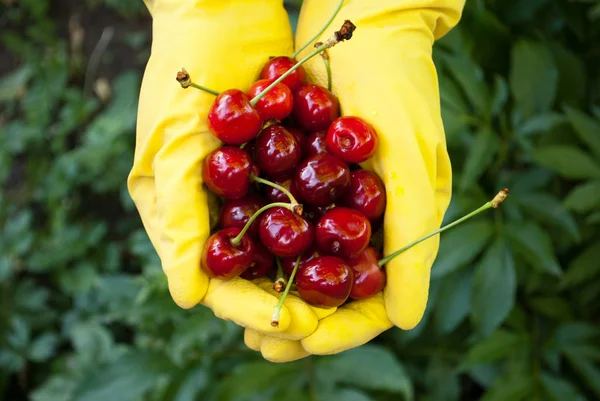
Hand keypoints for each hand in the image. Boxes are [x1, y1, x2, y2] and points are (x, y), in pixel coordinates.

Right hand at [128, 0, 327, 336]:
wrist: (224, 11)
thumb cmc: (183, 73)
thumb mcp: (172, 146)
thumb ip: (177, 218)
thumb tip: (187, 298)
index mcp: (181, 215)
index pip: (217, 282)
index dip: (255, 308)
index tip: (299, 326)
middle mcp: (218, 210)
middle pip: (257, 273)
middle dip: (296, 299)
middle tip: (338, 321)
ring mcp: (253, 188)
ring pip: (288, 247)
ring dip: (320, 272)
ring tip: (359, 294)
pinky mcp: (284, 164)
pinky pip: (311, 205)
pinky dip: (333, 226)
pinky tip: (367, 244)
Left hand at [244, 0, 465, 361]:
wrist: (361, 19)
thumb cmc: (395, 85)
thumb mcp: (408, 162)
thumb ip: (413, 239)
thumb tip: (405, 322)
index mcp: (404, 223)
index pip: (377, 298)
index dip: (343, 328)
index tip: (304, 344)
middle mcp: (371, 219)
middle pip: (336, 289)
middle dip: (300, 321)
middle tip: (262, 346)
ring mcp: (339, 199)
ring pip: (307, 264)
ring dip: (275, 293)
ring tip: (242, 321)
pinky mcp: (310, 175)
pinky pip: (287, 225)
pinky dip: (263, 251)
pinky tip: (234, 267)